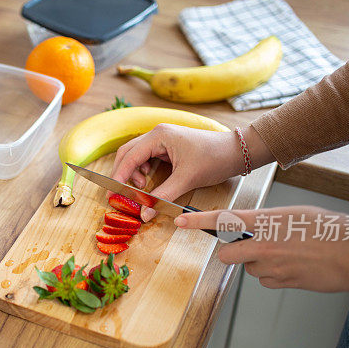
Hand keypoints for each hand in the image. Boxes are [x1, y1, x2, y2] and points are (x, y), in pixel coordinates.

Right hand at [110, 124, 273, 220]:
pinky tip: (148, 180)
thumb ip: (162, 196)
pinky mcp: (168, 146)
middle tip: (119, 193)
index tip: (112, 193)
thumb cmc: (214, 159)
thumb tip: (144, 214)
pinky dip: (142, 170)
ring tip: (140, 188)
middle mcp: (157, 134)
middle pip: (127, 153)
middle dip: (121, 174)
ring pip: (135, 155)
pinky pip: (147, 157)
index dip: (118, 176)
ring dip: (133, 172)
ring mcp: (162, 139)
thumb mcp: (186, 180)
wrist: (237, 152)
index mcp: (159, 136)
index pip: (129, 156)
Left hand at [174, 206, 348, 295]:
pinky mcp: (282, 282)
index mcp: (268, 220)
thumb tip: (254, 229)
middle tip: (255, 247)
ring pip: (250, 268)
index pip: (224, 219)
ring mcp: (272, 265)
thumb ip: (269, 221)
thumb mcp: (296, 214)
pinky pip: (266, 280)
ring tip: (291, 255)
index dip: (199, 221)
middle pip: (228, 254)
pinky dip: (276, 276)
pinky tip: (296, 267)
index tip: (181, 222)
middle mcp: (265, 243)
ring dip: (261, 263)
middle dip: (234, 253)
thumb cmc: (332, 230)